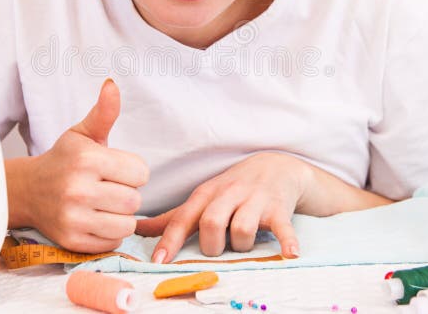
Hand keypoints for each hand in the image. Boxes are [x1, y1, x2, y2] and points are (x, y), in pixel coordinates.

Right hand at [6, 79, 148, 252]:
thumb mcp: (82, 134)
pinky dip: (109, 232)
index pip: (141, 173)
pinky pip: (113, 241)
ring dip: (121, 215)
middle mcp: (78, 189)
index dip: (132, 171)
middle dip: (127, 193)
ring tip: (104, 204)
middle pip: (135, 200)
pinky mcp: (72, 241)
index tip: (115, 169)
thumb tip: (112, 84)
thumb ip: (103, 112)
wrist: (28, 190)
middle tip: (108, 187)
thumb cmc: (64, 160)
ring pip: (127, 223)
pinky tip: (95, 218)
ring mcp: (74, 218)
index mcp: (86, 159)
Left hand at [135, 152, 308, 262]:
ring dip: (242, 245)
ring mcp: (255, 200)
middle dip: (210, 244)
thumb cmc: (233, 188)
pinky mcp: (279, 208)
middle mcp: (229, 194)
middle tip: (216, 250)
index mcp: (206, 194)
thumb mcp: (203, 198)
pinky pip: (282, 227)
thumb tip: (137, 229)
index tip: (159, 261)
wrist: (276, 166)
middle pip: (211, 222)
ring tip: (245, 246)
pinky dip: (287, 242)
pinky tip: (290, 255)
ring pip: (242, 228)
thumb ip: (173, 218)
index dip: (170, 241)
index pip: (184, 218)